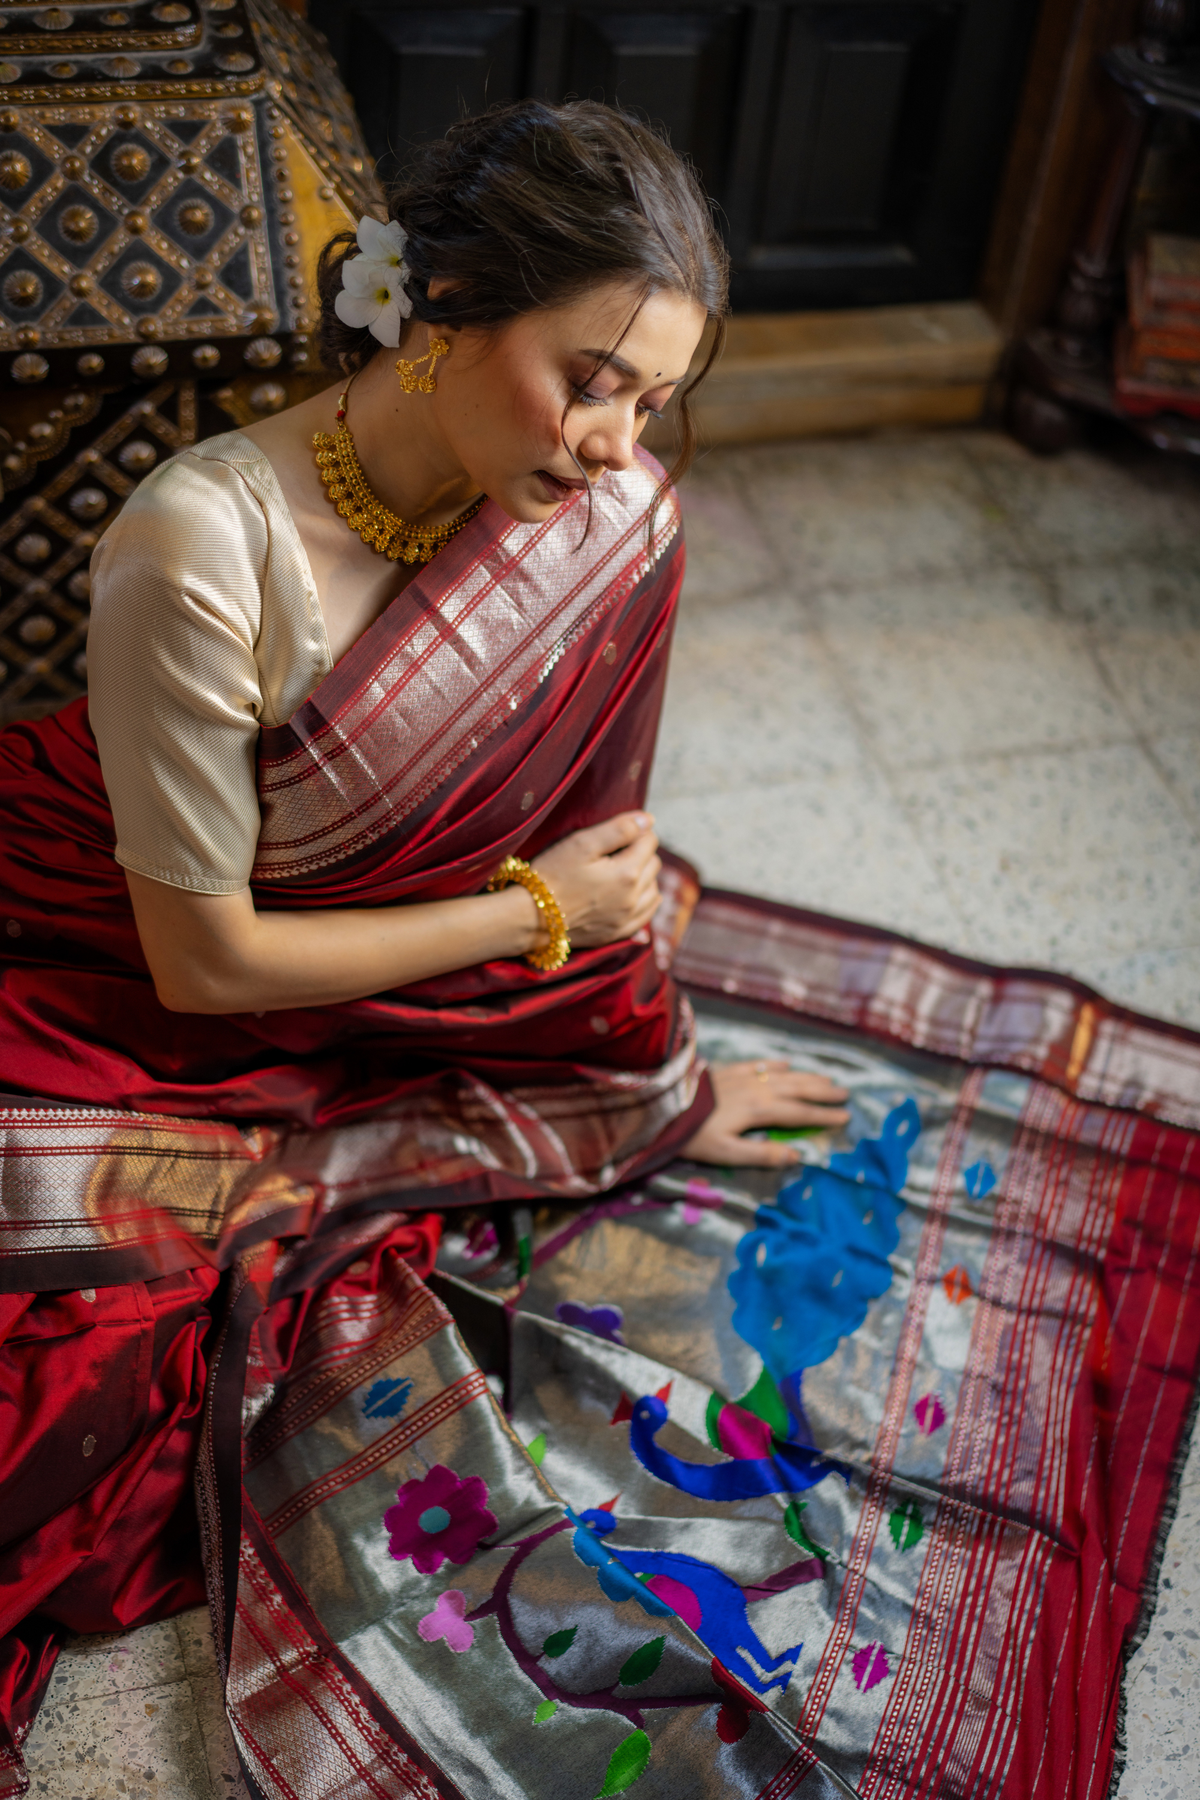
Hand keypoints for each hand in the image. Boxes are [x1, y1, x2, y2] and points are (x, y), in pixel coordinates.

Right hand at [531, 812, 660, 948]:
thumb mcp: (582, 844)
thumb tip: (649, 820)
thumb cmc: (552, 875)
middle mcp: (633, 898)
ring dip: (645, 877)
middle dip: (641, 853)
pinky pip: (646, 916)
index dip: (636, 831)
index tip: (619, 832)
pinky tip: (632, 895)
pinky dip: (644, 902)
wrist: (529, 917)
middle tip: (616, 850)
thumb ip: (619, 829)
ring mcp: (627, 919)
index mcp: (627, 873)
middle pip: (654, 865)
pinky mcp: (617, 933)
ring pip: (654, 890)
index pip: (649, 841)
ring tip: (621, 871)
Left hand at [684, 1060, 850, 1168]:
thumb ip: (763, 1155)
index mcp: (760, 1110)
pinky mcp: (728, 1071)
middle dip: (822, 1092)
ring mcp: (743, 1077)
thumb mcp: (728, 1153)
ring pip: (783, 1075)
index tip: (845, 1117)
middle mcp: (756, 1089)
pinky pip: (759, 1064)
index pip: (800, 1113)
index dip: (823, 1116)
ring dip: (807, 1077)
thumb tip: (798, 1157)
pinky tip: (785, 1064)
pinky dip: (776, 1064)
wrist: (663, 1108)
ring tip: (826, 1079)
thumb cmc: (694, 1136)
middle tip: (845, 1094)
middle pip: (797, 1089)